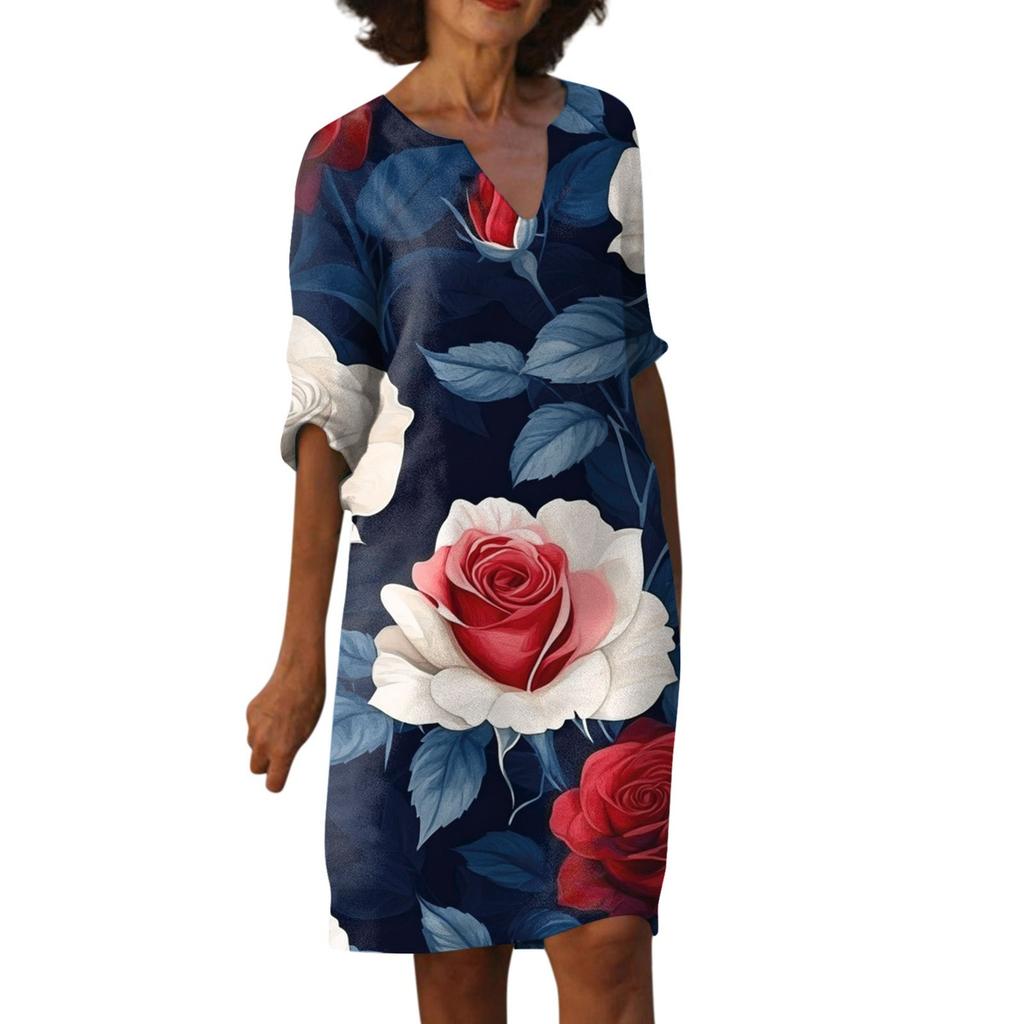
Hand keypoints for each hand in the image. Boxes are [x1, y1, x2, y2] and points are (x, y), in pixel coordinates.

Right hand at [246, 655, 324, 791]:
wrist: (299, 673)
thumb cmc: (310, 703)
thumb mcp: (304, 733)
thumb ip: (287, 750)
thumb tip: (275, 760)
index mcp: (283, 750)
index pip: (273, 783)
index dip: (276, 782)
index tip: (279, 778)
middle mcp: (264, 742)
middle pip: (256, 768)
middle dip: (266, 764)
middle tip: (279, 751)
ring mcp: (254, 727)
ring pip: (254, 746)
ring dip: (264, 741)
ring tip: (282, 723)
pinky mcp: (249, 713)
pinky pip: (253, 727)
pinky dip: (261, 724)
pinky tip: (274, 709)